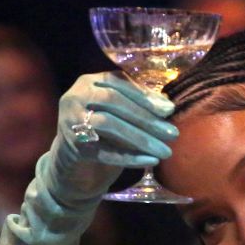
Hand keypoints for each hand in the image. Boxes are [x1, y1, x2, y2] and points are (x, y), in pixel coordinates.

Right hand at [41, 72, 179, 206]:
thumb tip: (167, 106)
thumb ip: (136, 104)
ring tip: (166, 151)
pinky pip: (105, 152)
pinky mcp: (73, 147)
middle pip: (113, 101)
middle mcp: (75, 97)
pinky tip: (151, 161)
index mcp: (88, 82)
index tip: (169, 110)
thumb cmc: (102, 132)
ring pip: (109, 124)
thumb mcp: (117, 112)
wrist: (72, 162)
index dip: (144, 95)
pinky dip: (130, 157)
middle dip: (146, 118)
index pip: (118, 82)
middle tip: (173, 134)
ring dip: (141, 138)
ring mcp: (70, 121)